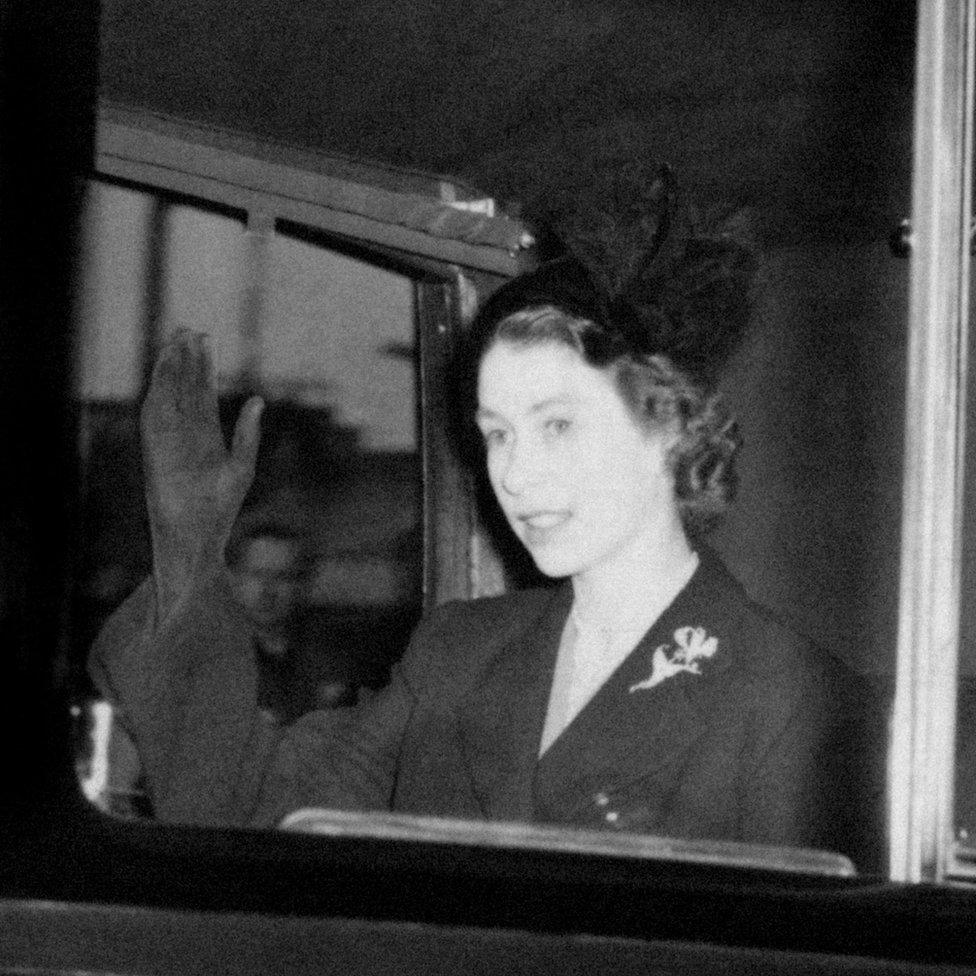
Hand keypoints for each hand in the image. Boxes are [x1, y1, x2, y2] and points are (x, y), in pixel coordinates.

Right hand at [141, 329, 262, 617]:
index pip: (202, 394)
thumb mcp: (242, 466)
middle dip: (186, 359)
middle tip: (189, 328)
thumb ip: (248, 433)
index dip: (203, 368)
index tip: (204, 340)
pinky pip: (155, 416)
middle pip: (184, 388)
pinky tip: (162, 370)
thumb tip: (257, 400)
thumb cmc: (221, 510)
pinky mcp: (156, 451)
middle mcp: (185, 435)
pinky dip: (158, 392)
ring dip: (171, 369)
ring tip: (176, 340)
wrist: (198, 538)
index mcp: (206, 438)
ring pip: (169, 396)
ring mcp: (169, 441)